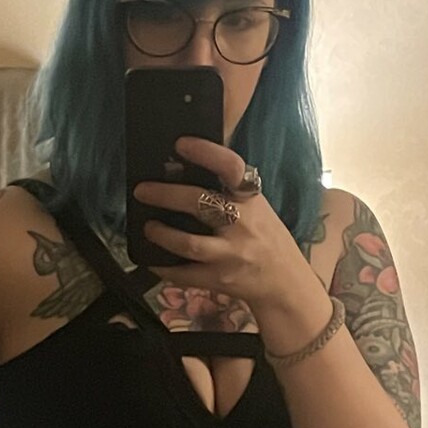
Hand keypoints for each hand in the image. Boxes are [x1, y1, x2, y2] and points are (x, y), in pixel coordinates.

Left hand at [134, 136, 330, 326]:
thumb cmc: (266, 239)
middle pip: (199, 203)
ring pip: (188, 243)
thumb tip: (184, 170)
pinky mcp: (220, 280)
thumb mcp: (257, 208)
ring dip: (162, 234)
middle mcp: (242, 224)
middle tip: (142, 191)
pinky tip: (153, 260)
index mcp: (250, 199)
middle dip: (165, 195)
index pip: (231, 167)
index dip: (206, 152)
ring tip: (148, 227)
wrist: (286, 283)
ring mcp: (231, 254)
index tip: (181, 144)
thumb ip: (229, 192)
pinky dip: (164, 267)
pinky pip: (184, 274)